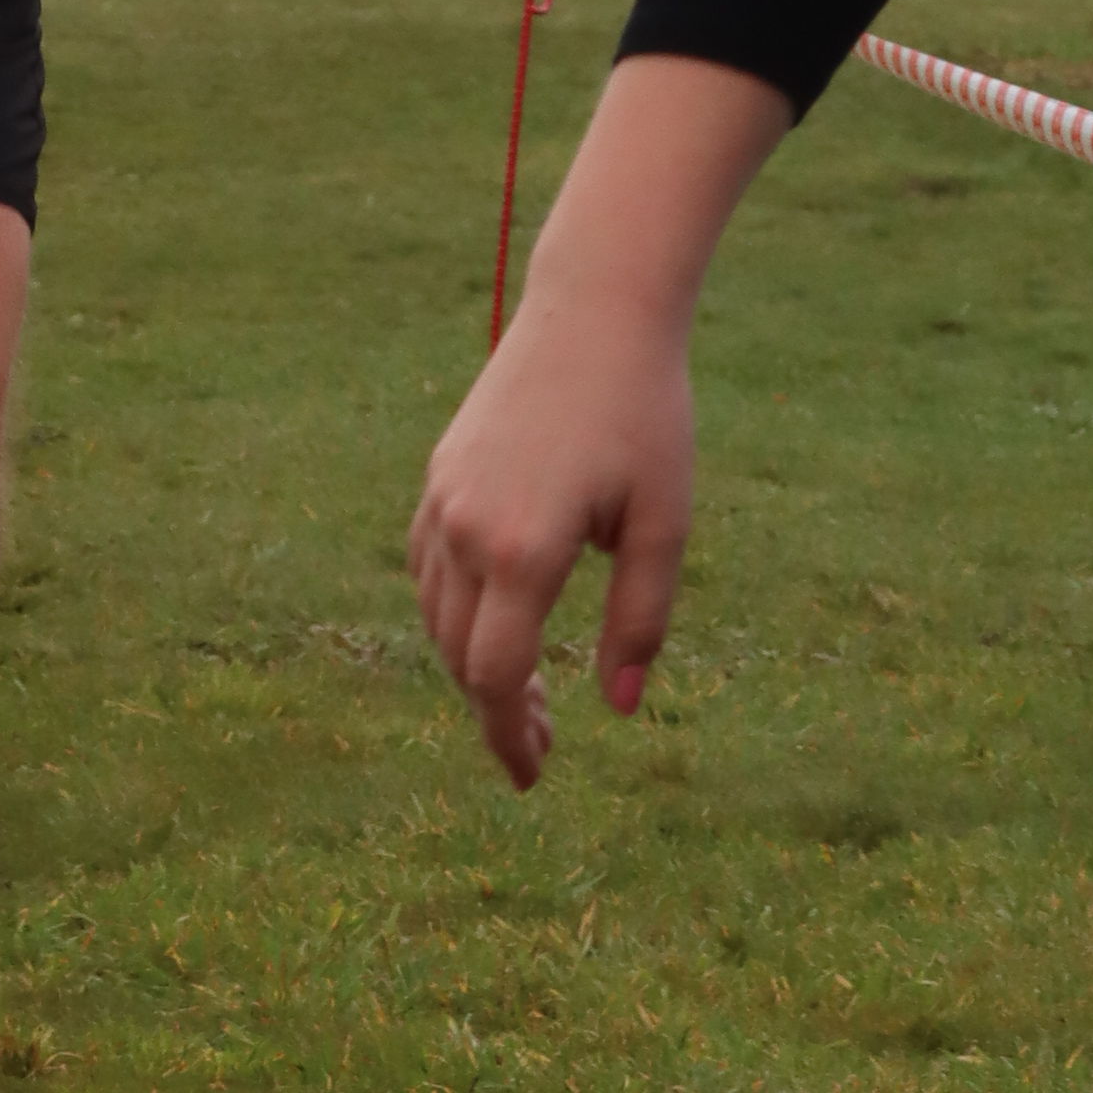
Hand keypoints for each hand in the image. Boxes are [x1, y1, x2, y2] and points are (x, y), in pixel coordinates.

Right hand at [408, 284, 698, 789]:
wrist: (594, 314)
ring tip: (527, 693)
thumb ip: (640, 623)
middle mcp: (467, 529)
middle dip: (496, 712)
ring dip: (473, 664)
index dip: (510, 736)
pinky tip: (495, 623)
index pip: (496, 676)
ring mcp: (442, 499)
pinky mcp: (437, 476)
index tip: (533, 779)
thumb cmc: (646, 417)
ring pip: (437, 616)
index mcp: (525, 550)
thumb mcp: (664, 525)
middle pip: (460, 656)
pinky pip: (428, 568)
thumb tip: (618, 709)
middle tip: (546, 747)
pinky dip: (452, 613)